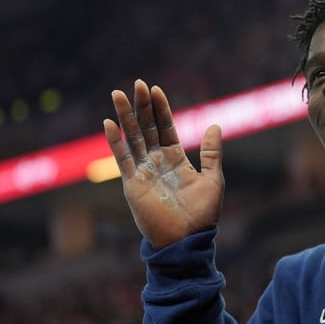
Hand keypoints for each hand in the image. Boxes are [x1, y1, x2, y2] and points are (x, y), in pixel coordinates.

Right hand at [103, 79, 223, 248]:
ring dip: (125, 116)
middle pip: (147, 128)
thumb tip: (215, 125)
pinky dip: (115, 141)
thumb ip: (211, 153)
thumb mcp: (213, 178)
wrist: (188, 240)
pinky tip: (109, 123)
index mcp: (176, 159)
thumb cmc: (202, 214)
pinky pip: (122, 159)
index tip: (156, 89)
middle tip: (138, 84)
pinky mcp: (132, 184)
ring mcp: (143, 171)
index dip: (161, 109)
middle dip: (142, 106)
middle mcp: (157, 162)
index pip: (166, 128)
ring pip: (133, 138)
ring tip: (118, 94)